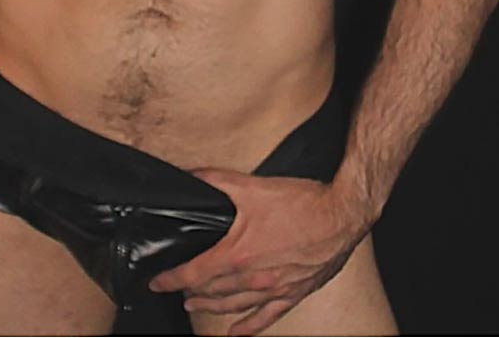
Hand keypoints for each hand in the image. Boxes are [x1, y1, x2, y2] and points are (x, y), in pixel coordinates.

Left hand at [149, 168, 371, 336]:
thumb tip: (191, 176)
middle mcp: (253, 278)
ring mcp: (274, 290)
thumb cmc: (300, 202)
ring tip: (194, 305)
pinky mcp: (293, 293)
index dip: (170, 279)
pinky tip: (237, 331)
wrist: (341, 215)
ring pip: (234, 305)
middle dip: (189, 291)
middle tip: (174, 290)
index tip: (157, 282)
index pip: (194, 274)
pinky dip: (248, 327)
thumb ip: (217, 181)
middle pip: (211, 291)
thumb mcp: (252, 186)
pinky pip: (266, 318)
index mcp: (238, 254)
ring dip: (211, 307)